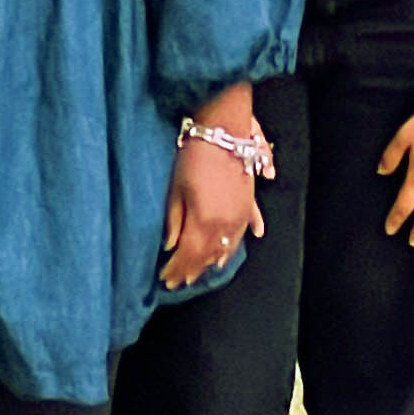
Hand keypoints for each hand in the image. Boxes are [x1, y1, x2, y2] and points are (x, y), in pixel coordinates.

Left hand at [158, 136, 262, 288]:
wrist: (224, 133)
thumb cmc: (194, 158)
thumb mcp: (176, 189)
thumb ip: (175, 221)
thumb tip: (171, 246)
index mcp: (204, 222)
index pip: (188, 255)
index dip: (176, 269)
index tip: (165, 278)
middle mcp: (225, 225)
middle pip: (207, 256)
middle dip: (191, 270)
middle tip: (178, 281)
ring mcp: (240, 217)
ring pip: (225, 249)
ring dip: (211, 262)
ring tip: (199, 272)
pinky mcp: (248, 206)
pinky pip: (242, 233)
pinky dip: (234, 246)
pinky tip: (228, 256)